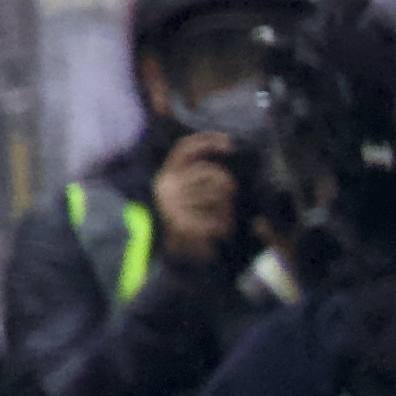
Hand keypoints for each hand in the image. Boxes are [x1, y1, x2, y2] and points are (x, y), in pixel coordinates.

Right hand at [148, 133, 240, 267]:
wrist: (166, 255)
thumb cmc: (183, 220)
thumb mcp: (184, 191)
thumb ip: (197, 171)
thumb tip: (225, 145)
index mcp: (165, 175)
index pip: (185, 148)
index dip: (208, 140)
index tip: (230, 144)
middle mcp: (167, 186)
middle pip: (212, 173)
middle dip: (228, 186)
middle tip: (228, 199)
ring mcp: (174, 205)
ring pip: (219, 197)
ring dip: (228, 211)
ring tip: (223, 221)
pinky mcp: (184, 225)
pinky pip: (218, 220)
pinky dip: (224, 228)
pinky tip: (221, 234)